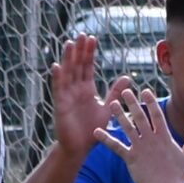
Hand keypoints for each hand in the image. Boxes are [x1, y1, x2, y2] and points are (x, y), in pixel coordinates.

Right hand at [49, 34, 129, 159]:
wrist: (80, 148)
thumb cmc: (93, 130)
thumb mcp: (108, 109)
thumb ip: (115, 93)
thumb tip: (127, 77)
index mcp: (87, 89)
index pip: (87, 67)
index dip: (89, 53)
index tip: (92, 38)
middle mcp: (75, 90)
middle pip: (77, 66)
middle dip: (79, 51)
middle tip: (81, 34)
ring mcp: (67, 96)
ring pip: (67, 73)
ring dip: (68, 59)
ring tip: (69, 43)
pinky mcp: (60, 105)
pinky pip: (58, 89)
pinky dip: (57, 77)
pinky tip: (57, 66)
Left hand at [94, 82, 183, 182]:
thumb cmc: (177, 175)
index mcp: (164, 137)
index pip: (157, 114)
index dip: (150, 102)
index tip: (145, 91)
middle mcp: (151, 139)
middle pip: (140, 116)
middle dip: (132, 102)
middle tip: (125, 91)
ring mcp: (140, 147)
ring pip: (128, 127)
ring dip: (119, 115)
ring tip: (111, 103)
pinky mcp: (130, 158)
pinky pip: (116, 147)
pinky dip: (106, 139)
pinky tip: (97, 131)